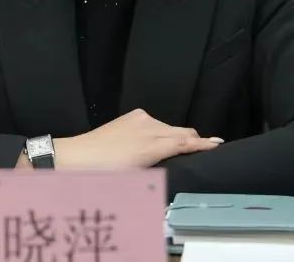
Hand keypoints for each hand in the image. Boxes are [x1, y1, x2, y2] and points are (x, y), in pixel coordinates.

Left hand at [54, 108, 222, 169]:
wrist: (75, 159)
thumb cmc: (104, 174)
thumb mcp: (137, 178)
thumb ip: (162, 168)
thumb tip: (178, 162)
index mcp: (152, 144)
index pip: (185, 142)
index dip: (203, 144)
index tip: (219, 144)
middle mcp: (149, 126)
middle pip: (181, 131)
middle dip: (195, 139)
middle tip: (208, 147)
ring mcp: (140, 118)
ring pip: (169, 128)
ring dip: (177, 137)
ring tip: (183, 150)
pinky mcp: (133, 116)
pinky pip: (156, 123)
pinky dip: (164, 132)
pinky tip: (162, 141)